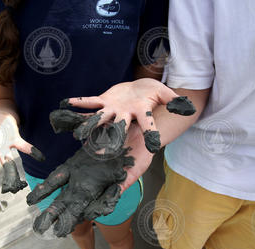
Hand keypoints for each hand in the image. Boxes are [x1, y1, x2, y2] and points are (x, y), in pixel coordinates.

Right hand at [27, 109, 137, 236]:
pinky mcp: (120, 184)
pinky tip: (96, 211)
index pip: (56, 180)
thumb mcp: (91, 129)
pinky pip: (110, 199)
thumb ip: (78, 128)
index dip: (44, 191)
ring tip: (62, 230)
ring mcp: (102, 183)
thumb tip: (57, 119)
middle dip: (54, 212)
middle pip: (66, 198)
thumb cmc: (110, 131)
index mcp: (75, 166)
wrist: (135, 130)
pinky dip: (105, 203)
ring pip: (86, 204)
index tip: (31, 200)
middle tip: (40, 227)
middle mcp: (85, 177)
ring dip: (75, 216)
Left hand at [62, 78, 195, 153]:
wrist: (140, 90)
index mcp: (141, 115)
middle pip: (118, 128)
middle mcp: (125, 117)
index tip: (152, 147)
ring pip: (100, 118)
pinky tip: (67, 102)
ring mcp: (112, 110)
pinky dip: (80, 102)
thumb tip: (187, 106)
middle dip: (109, 140)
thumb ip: (172, 100)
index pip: (148, 126)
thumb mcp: (164, 94)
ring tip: (77, 134)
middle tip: (100, 153)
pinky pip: (90, 102)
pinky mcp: (104, 101)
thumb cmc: (154, 94)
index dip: (151, 135)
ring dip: (88, 125)